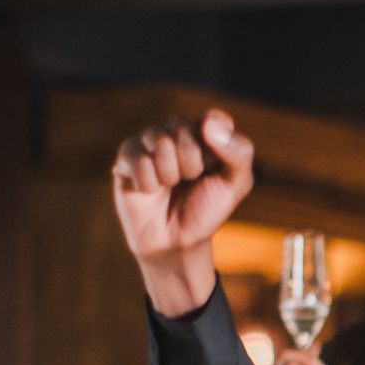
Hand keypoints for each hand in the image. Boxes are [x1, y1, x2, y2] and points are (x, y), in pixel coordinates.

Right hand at [111, 109, 254, 314]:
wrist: (175, 243)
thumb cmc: (206, 211)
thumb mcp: (235, 186)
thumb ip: (239, 153)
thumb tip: (209, 123)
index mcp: (204, 134)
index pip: (214, 120)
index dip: (216, 145)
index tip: (215, 168)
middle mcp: (175, 132)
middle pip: (183, 128)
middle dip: (192, 164)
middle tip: (189, 182)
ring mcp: (149, 143)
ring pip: (159, 140)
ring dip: (170, 173)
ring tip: (169, 187)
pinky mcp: (126, 158)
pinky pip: (138, 158)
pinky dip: (149, 182)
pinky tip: (150, 191)